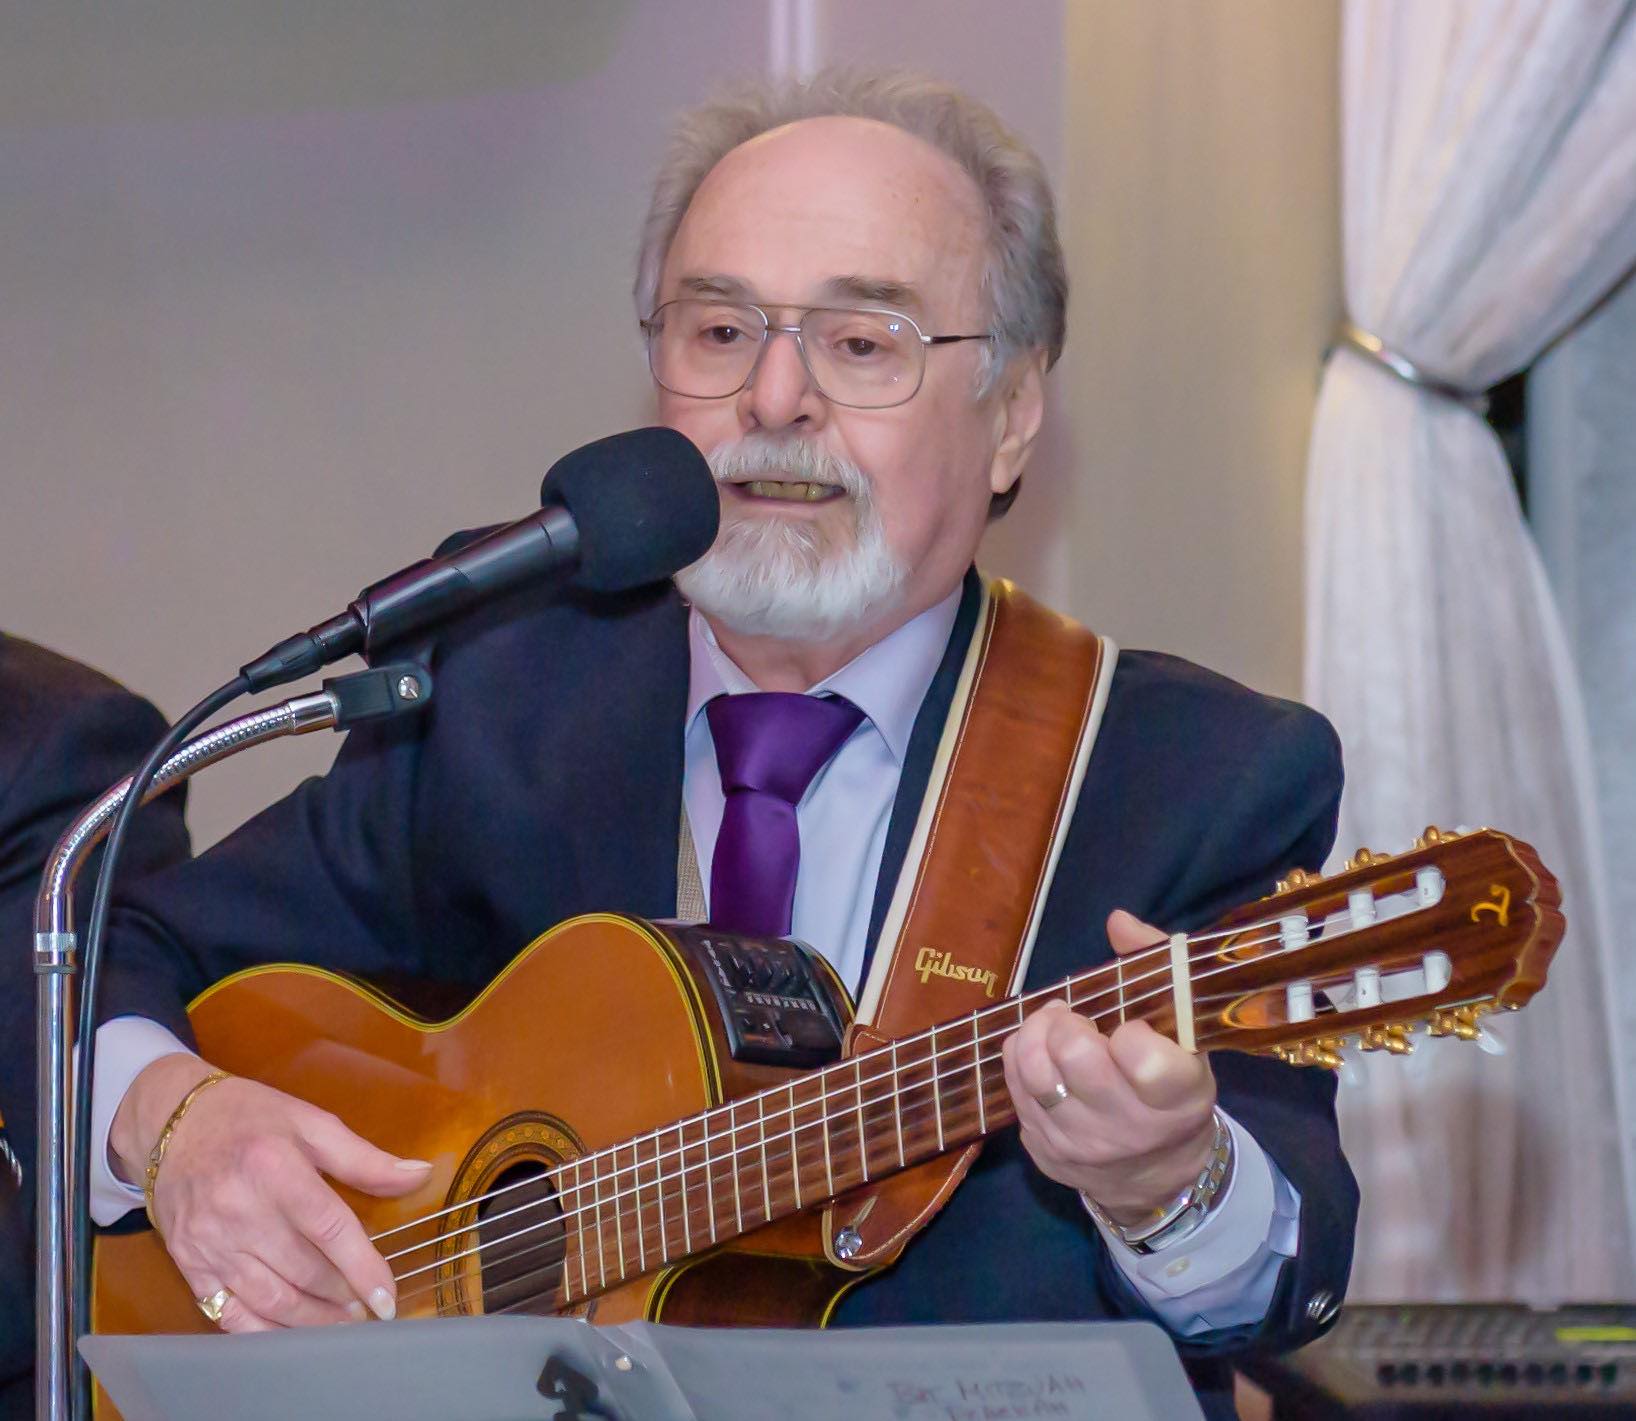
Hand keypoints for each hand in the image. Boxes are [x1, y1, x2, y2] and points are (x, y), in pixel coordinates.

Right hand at [109, 1052, 431, 1331]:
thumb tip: (420, 1175)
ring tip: (344, 1323)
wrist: (171, 1124)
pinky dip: (264, 1332)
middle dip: (343, 1297)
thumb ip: (365, 1158)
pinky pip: (229, 1313)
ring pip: (269, 1300)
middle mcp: (238, 1210)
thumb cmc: (249, 1118)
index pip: (328, 1228)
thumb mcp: (311, 1123)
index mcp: (274, 1168)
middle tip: (371, 1308)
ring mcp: (209, 1243)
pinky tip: (293, 1333)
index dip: (362, 1267)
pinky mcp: (189, 1265)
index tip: (387, 1296)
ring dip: (312, 1321)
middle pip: (302, 1270)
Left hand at [1001, 910, 1216, 1223]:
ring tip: (1050, 1025)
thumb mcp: (1184, 1034)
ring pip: (1035, 1074)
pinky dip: (1021, 1062)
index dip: (1127, 1031)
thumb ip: (1154, 968)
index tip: (1129, 1027)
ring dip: (1034, 1035)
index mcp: (1176, 1097)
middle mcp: (1130, 1128)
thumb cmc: (1170, 1088)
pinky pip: (1015, 1094)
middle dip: (1066, 1023)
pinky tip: (1039, 1054)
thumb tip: (1117, 919)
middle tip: (1074, 1017)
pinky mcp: (1047, 1154)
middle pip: (1075, 1057)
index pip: (1140, 1059)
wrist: (1157, 1175)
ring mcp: (1084, 1145)